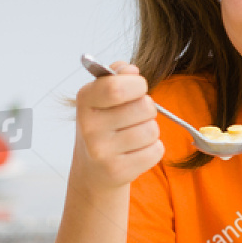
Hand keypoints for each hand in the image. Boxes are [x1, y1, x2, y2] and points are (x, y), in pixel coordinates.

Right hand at [73, 61, 164, 190]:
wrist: (91, 171)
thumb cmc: (103, 126)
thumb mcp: (101, 96)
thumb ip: (116, 76)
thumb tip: (131, 70)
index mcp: (85, 101)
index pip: (117, 87)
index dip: (137, 85)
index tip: (137, 89)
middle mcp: (89, 127)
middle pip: (144, 107)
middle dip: (147, 108)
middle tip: (135, 116)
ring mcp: (102, 152)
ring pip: (151, 130)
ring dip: (149, 131)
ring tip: (133, 136)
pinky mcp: (118, 171)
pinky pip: (156, 151)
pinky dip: (152, 150)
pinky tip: (135, 152)